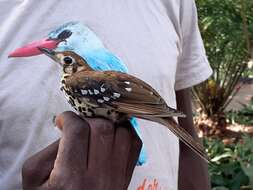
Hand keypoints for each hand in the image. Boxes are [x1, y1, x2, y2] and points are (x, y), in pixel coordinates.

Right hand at [22, 111, 141, 189]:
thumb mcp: (34, 179)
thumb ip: (49, 150)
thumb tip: (71, 128)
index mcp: (70, 179)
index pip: (78, 131)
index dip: (68, 118)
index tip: (63, 120)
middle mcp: (98, 178)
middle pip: (103, 129)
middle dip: (88, 119)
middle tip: (78, 125)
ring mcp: (116, 178)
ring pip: (123, 133)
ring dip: (108, 124)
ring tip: (94, 129)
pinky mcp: (126, 177)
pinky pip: (135, 145)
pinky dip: (124, 132)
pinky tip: (110, 134)